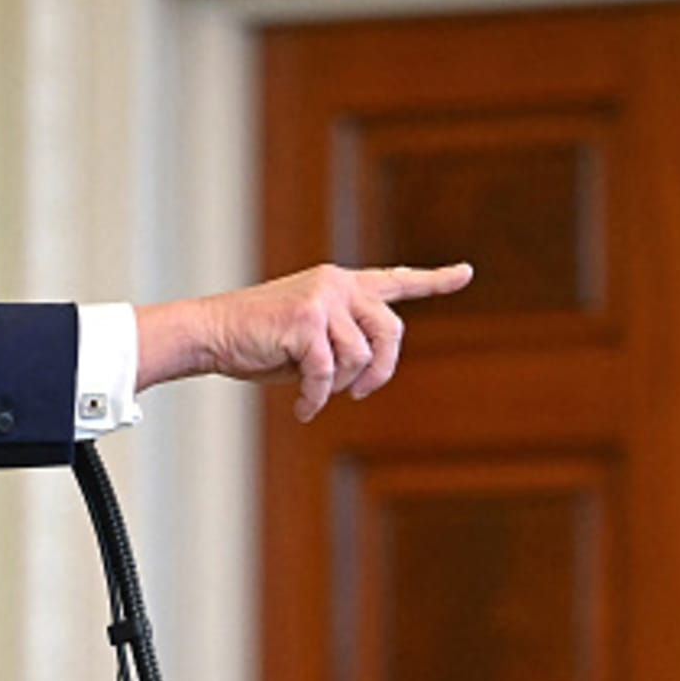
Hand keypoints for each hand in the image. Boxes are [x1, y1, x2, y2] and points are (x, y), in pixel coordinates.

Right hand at [134, 261, 473, 421]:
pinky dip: (316, 397)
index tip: (466, 273)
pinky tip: (302, 407)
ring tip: (313, 393)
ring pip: (360, 357)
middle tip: (362, 394)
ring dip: (341, 386)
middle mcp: (337, 284)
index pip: (396, 281)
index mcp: (342, 284)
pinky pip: (328, 372)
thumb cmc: (258, 341)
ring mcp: (322, 298)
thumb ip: (344, 341)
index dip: (435, 280)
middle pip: (391, 330)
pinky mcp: (306, 320)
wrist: (212, 333)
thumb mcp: (310, 338)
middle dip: (382, 370)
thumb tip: (371, 372)